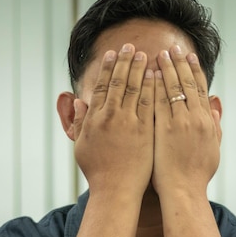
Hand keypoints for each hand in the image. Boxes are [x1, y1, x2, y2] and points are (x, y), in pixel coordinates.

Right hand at [72, 44, 154, 196]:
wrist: (116, 190)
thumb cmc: (98, 172)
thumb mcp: (81, 146)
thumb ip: (81, 123)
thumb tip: (79, 102)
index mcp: (95, 119)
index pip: (101, 86)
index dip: (106, 68)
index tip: (111, 54)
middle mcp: (111, 118)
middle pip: (118, 82)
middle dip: (124, 62)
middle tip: (130, 46)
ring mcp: (129, 123)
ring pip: (134, 89)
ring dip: (139, 69)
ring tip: (144, 54)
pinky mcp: (145, 131)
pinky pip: (149, 104)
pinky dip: (152, 88)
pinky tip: (156, 76)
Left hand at [152, 46, 221, 196]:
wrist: (184, 190)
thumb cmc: (197, 174)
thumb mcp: (213, 148)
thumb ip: (215, 126)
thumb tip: (216, 107)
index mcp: (208, 122)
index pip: (201, 89)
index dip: (196, 71)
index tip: (190, 57)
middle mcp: (196, 118)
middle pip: (188, 84)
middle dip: (181, 64)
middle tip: (174, 48)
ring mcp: (179, 123)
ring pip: (174, 89)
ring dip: (167, 70)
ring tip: (160, 55)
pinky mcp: (163, 129)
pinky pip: (159, 102)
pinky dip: (156, 87)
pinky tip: (150, 75)